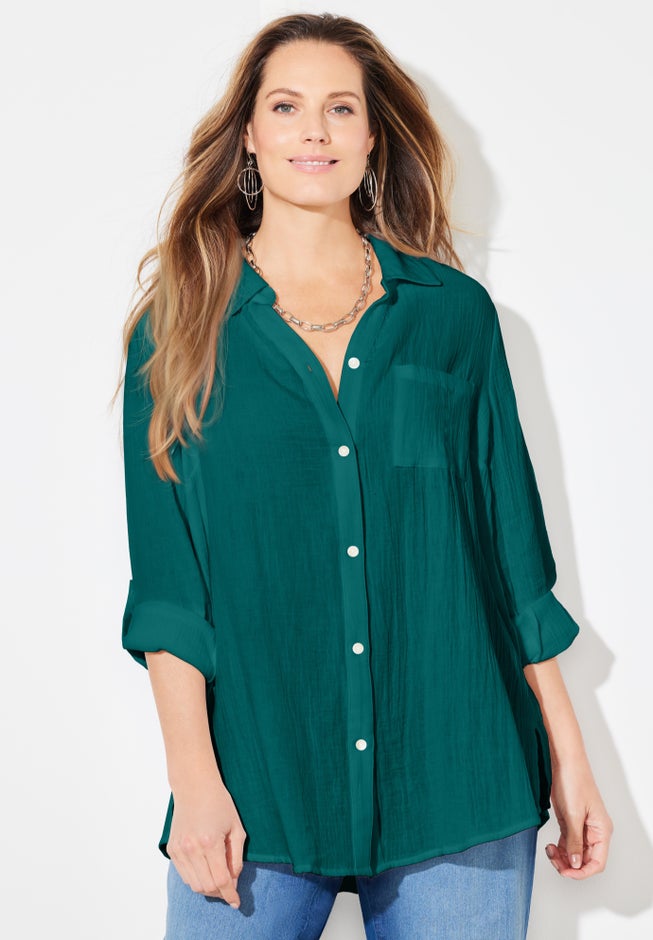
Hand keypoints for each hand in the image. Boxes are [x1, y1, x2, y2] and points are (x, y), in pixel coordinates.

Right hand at [167, 771, 247, 906]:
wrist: (194, 787)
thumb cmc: (220, 804)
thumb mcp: (236, 828)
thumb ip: (236, 858)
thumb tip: (233, 881)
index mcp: (210, 842)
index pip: (221, 880)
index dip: (230, 895)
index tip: (236, 902)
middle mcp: (192, 848)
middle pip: (207, 887)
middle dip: (220, 893)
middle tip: (229, 889)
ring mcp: (179, 850)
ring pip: (194, 885)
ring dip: (208, 888)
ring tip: (218, 879)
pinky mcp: (171, 849)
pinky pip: (184, 875)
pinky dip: (196, 879)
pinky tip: (205, 871)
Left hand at [546, 757, 612, 878]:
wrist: (564, 761)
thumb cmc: (573, 781)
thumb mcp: (573, 814)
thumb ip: (574, 840)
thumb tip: (575, 864)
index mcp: (602, 830)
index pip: (597, 862)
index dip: (582, 872)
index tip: (567, 871)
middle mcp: (594, 831)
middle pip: (585, 860)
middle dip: (570, 865)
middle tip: (554, 860)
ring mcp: (582, 826)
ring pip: (575, 853)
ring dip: (563, 857)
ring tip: (550, 851)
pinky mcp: (570, 821)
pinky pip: (567, 842)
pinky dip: (559, 848)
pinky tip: (550, 846)